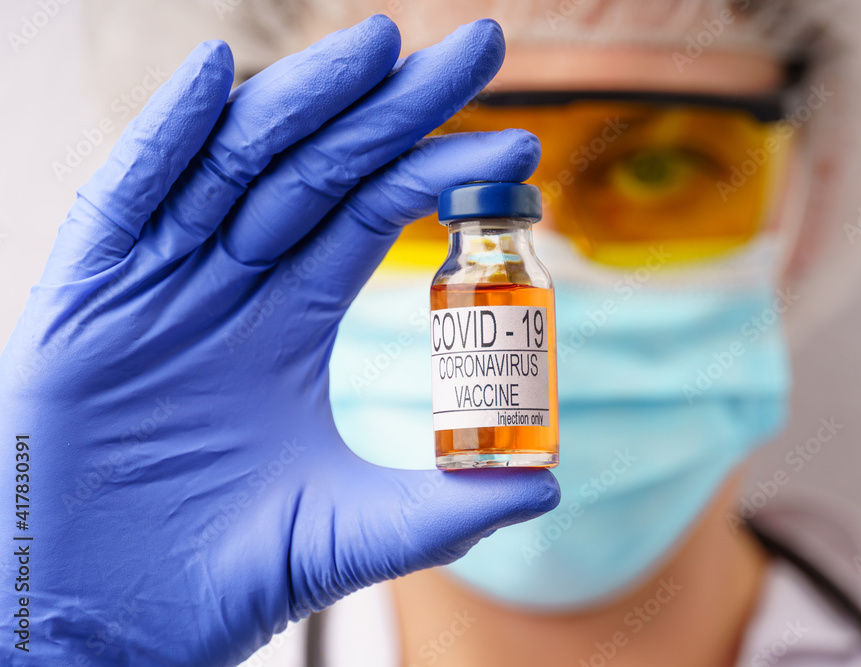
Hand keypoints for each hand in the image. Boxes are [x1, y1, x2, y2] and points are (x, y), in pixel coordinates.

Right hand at [0, 16, 556, 664]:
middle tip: (476, 49)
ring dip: (303, 100)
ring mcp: (157, 284)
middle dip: (393, 108)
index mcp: (290, 325)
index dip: (439, 174)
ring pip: (233, 166)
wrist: (111, 627)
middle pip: (316, 169)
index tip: (519, 141)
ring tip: (380, 47)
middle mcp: (229, 287)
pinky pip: (123, 198)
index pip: (371, 218)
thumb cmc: (224, 577)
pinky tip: (214, 69)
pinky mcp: (82, 300)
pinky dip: (163, 134)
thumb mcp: (350, 532)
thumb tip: (549, 482)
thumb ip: (444, 508)